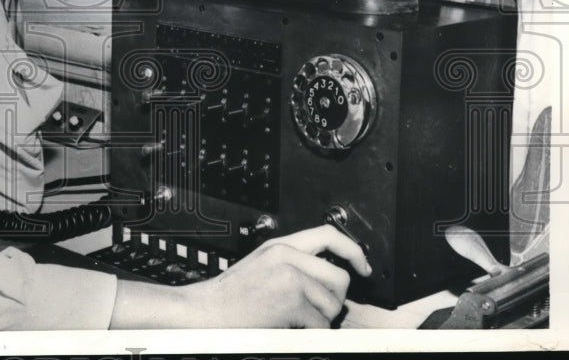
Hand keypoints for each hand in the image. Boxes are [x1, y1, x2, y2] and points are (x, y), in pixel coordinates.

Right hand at [194, 224, 370, 327]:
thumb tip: (326, 276)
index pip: (329, 234)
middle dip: (335, 299)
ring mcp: (288, 276)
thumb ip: (292, 263)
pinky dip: (310, 333)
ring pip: (332, 303)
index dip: (353, 250)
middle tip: (318, 309)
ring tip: (296, 319)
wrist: (204, 311)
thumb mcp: (261, 266)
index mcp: (279, 244)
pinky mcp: (290, 299)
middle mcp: (285, 255)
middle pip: (339, 276)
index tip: (363, 266)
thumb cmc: (229, 296)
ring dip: (320, 319)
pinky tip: (289, 327)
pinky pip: (320, 324)